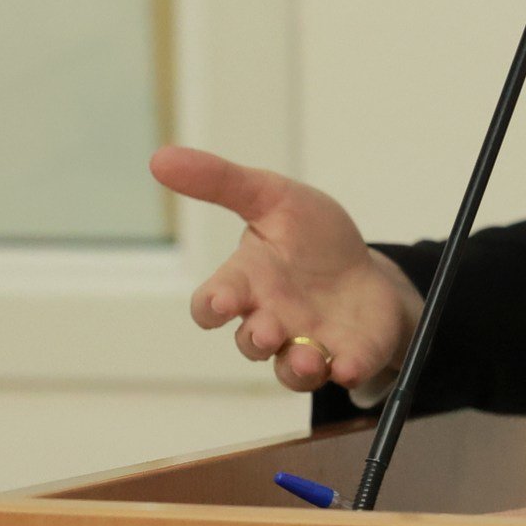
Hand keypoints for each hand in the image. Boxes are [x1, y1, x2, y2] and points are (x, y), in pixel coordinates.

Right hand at [148, 144, 424, 397]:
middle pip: (251, 342)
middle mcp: (272, 320)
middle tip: (268, 331)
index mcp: (249, 282)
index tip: (222, 302)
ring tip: (309, 358)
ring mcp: (309, 343)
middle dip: (256, 339)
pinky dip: (349, 367)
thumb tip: (160, 157)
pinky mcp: (350, 354)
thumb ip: (222, 182)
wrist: (365, 272)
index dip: (213, 306)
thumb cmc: (309, 239)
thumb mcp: (273, 198)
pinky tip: (352, 363)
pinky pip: (346, 368)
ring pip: (291, 367)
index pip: (213, 304)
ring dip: (297, 366)